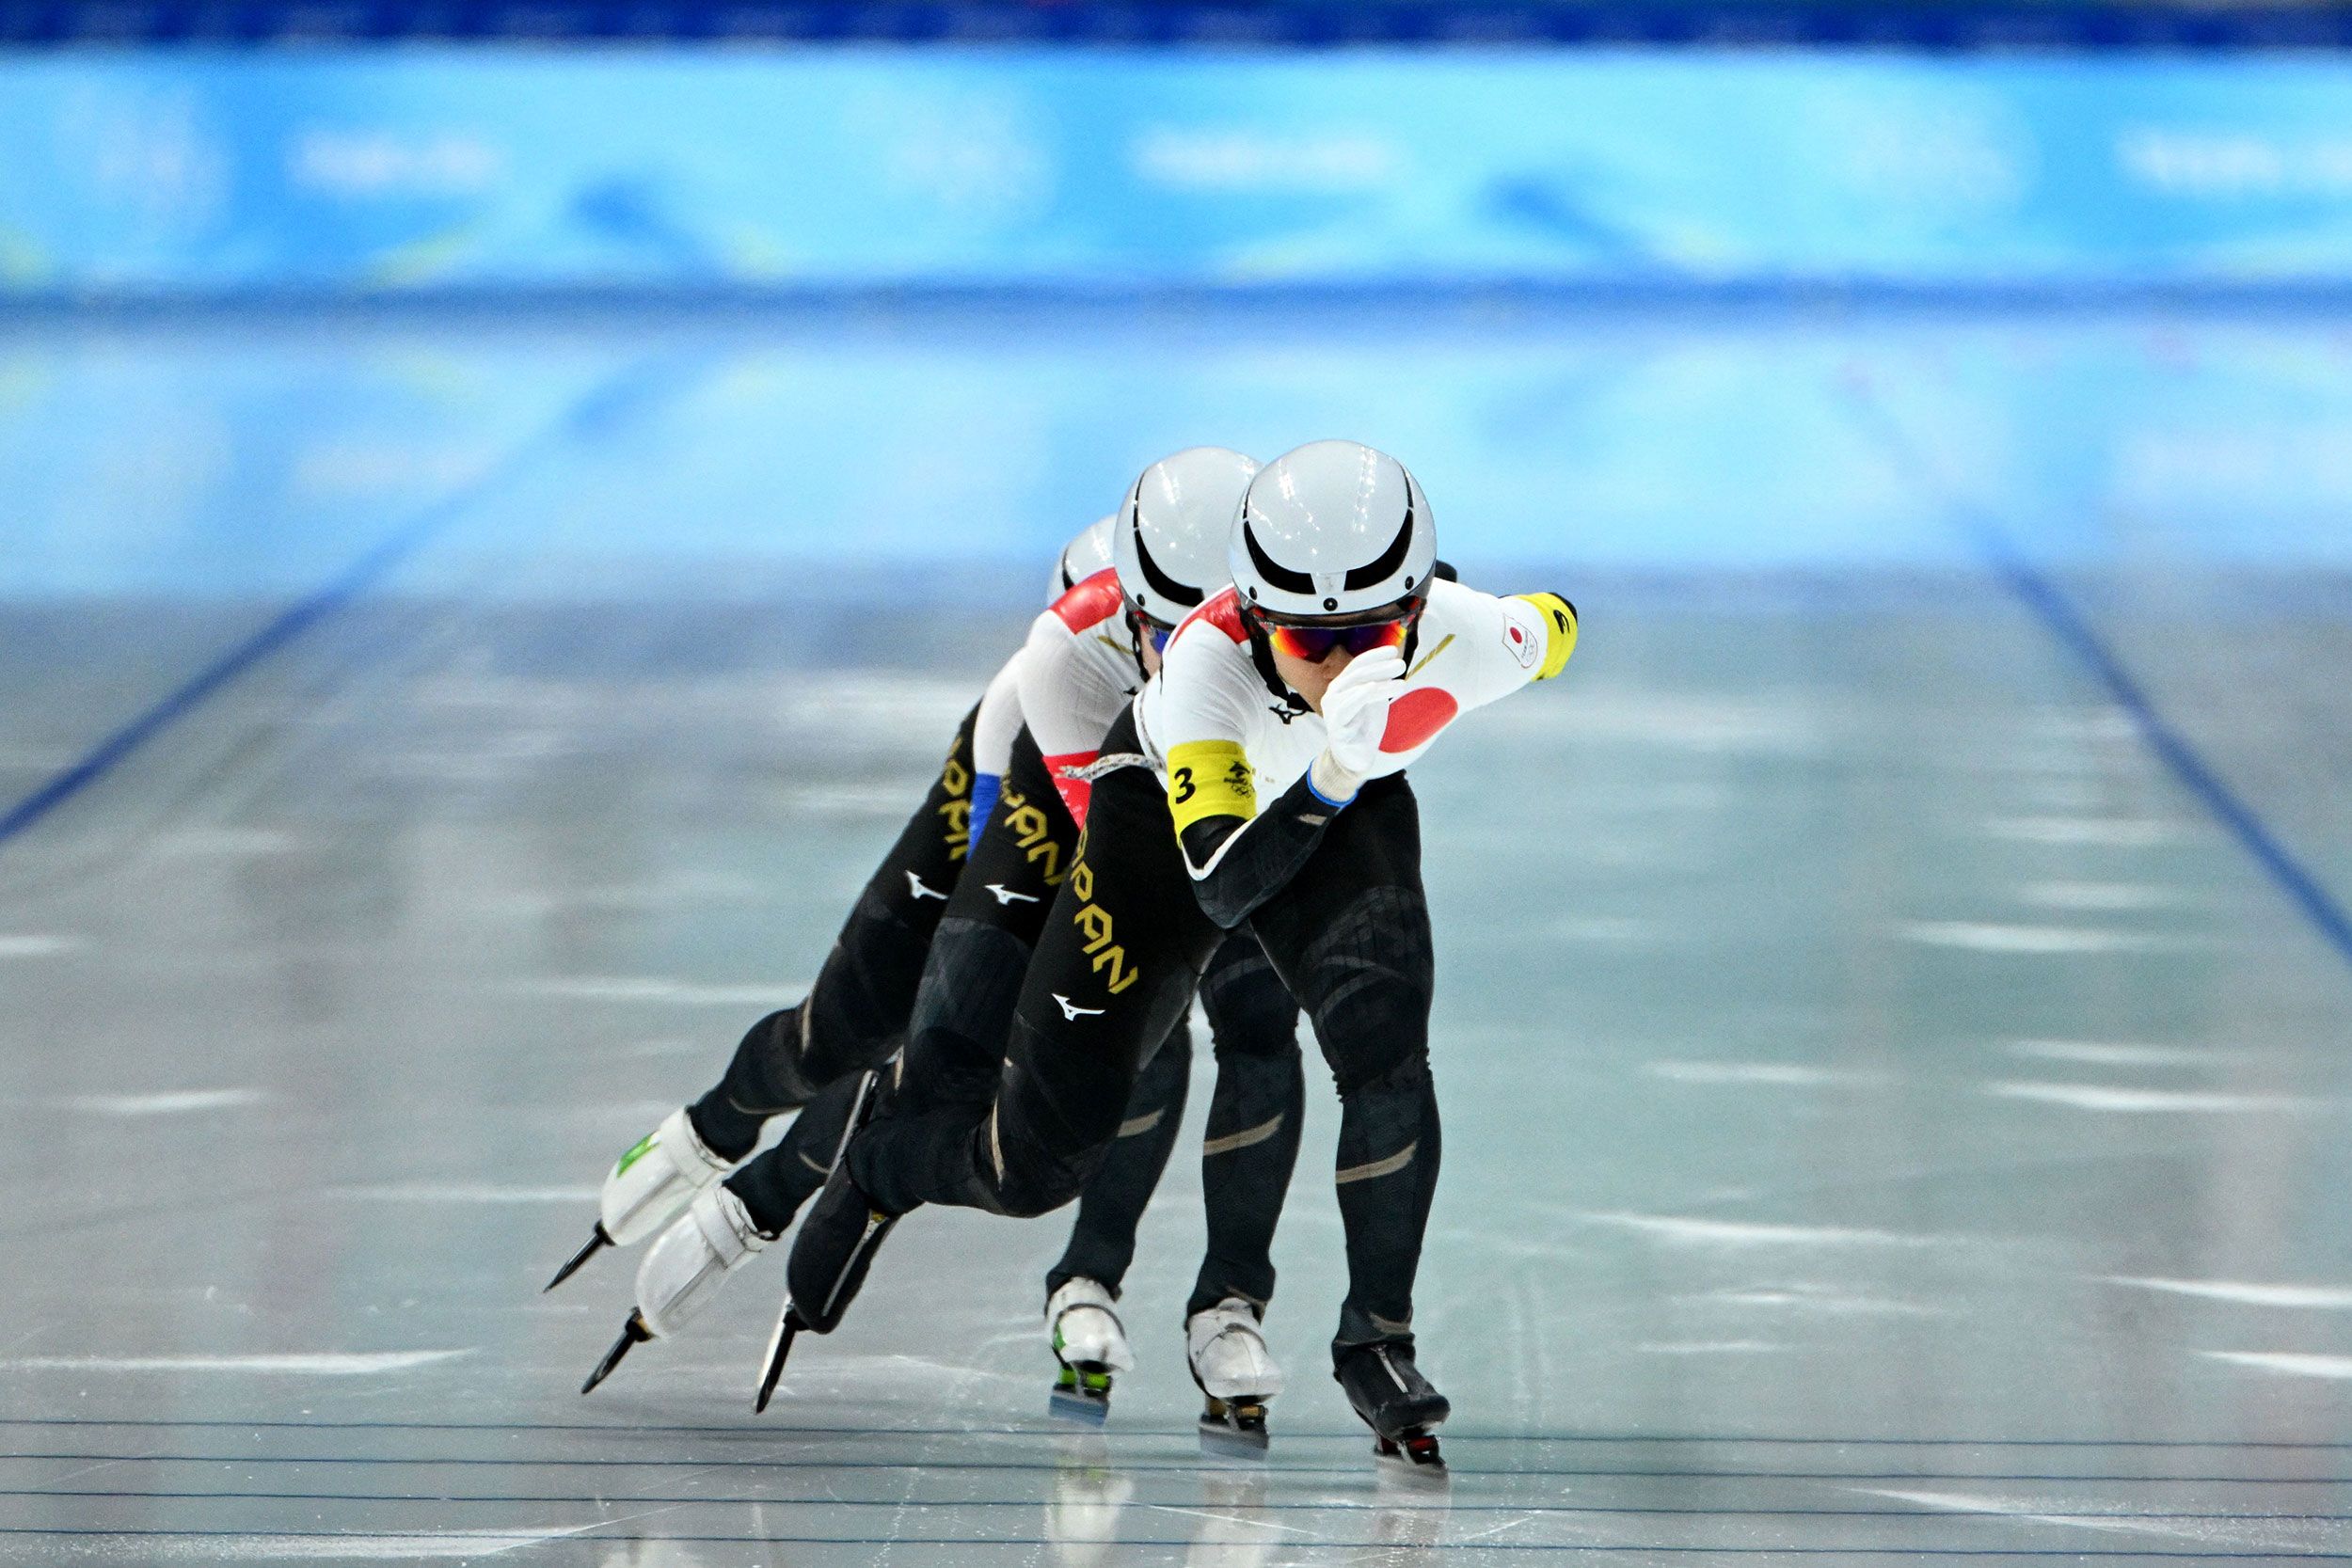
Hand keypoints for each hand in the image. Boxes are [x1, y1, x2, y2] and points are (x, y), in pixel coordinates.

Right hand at [1315, 646, 1405, 792]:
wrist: (1356, 758)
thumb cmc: (1364, 727)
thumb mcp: (1376, 701)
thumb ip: (1380, 683)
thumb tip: (1393, 662)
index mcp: (1343, 685)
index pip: (1357, 664)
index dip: (1375, 655)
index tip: (1394, 650)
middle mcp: (1333, 694)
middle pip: (1357, 673)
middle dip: (1380, 667)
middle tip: (1401, 664)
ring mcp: (1331, 710)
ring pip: (1354, 687)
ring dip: (1378, 681)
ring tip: (1400, 680)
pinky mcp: (1335, 726)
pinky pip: (1345, 708)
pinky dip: (1358, 695)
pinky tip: (1372, 688)